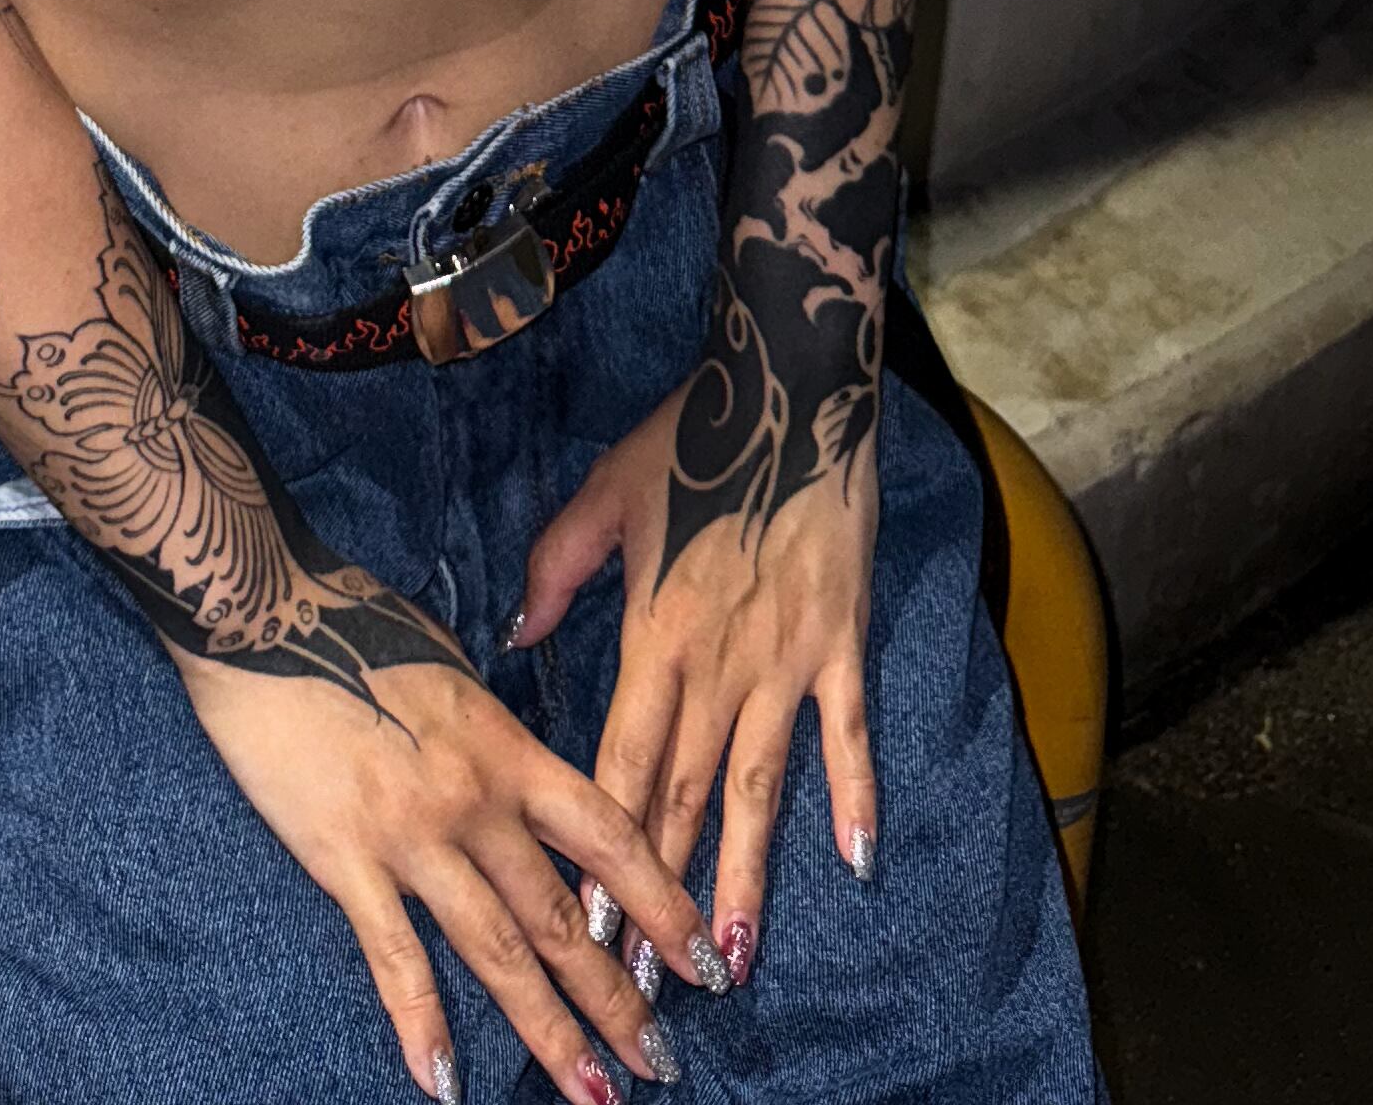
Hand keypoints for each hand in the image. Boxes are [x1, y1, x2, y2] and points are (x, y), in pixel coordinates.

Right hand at [172, 592, 725, 1102]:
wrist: (264, 612)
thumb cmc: (357, 624)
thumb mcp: (453, 670)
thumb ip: (489, 738)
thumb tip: (513, 778)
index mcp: (507, 749)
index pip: (607, 838)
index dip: (661, 902)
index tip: (701, 957)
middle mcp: (475, 801)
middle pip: (561, 915)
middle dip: (618, 997)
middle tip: (664, 1064)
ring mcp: (412, 836)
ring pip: (497, 950)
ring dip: (549, 1030)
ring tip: (593, 1093)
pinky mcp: (346, 860)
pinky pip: (394, 957)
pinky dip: (421, 1025)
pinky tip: (444, 1084)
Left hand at [517, 376, 878, 988]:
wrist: (788, 387)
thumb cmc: (689, 438)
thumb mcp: (604, 494)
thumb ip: (556, 569)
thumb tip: (514, 638)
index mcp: (653, 634)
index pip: (618, 768)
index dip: (599, 854)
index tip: (583, 928)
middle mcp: (716, 663)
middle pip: (682, 799)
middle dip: (660, 898)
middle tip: (649, 984)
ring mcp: (784, 658)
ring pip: (759, 787)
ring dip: (746, 875)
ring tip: (734, 960)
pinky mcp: (842, 642)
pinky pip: (848, 733)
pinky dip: (855, 796)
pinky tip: (858, 862)